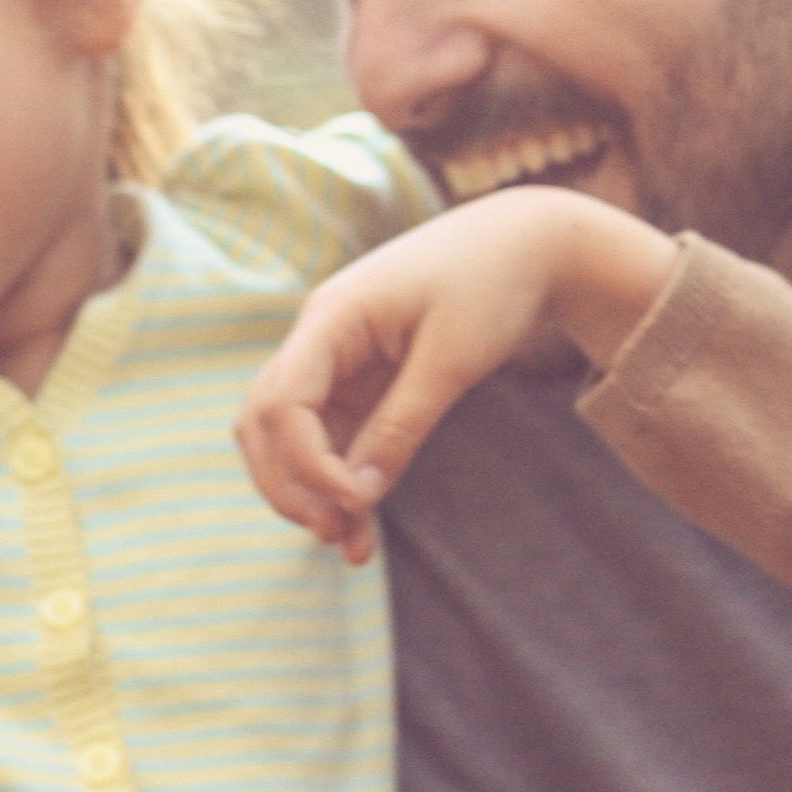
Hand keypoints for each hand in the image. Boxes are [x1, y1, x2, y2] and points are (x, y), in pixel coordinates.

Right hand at [240, 188, 672, 564]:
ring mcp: (335, 358)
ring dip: (311, 490)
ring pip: (292, 436)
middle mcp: (319, 337)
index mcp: (331, 316)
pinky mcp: (360, 378)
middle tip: (336, 535)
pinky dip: (341, 478)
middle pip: (264, 422)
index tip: (356, 503)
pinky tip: (363, 523)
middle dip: (290, 485)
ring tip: (353, 547)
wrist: (528, 244)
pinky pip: (332, 436)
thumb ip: (402, 425)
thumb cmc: (493, 284)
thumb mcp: (453, 359)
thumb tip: (359, 495)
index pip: (281, 402)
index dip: (307, 464)